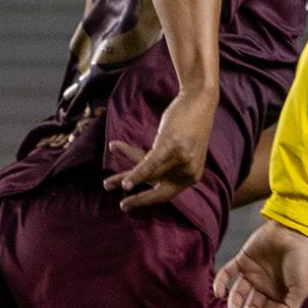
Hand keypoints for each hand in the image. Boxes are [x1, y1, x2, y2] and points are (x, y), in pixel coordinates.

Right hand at [107, 92, 214, 209]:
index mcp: (192, 176)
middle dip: (136, 198)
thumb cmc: (188, 123)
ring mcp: (181, 160)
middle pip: (154, 186)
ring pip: (147, 173)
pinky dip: (137, 175)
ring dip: (124, 178)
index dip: (148, 201)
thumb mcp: (178, 149)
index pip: (166, 194)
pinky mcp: (172, 147)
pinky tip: (126, 184)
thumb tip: (140, 173)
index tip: (132, 204)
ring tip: (107, 184)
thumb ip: (163, 162)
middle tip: (122, 206)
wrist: (199, 100)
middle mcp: (188, 172)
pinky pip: (150, 165)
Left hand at [213, 219, 307, 307]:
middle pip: (251, 307)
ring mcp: (252, 274)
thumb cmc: (302, 261)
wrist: (293, 232)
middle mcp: (264, 287)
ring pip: (237, 294)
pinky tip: (219, 294)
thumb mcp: (302, 289)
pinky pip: (227, 274)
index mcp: (278, 295)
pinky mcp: (242, 261)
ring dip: (234, 305)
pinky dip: (219, 284)